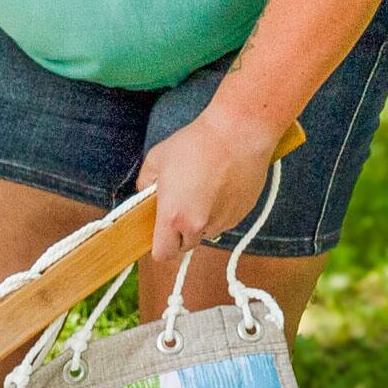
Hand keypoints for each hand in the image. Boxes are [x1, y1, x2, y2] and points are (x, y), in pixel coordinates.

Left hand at [139, 99, 278, 268]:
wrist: (239, 134)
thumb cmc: (196, 143)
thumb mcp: (157, 158)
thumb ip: (146, 183)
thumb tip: (148, 195)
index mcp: (174, 216)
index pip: (162, 254)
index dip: (160, 245)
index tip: (161, 231)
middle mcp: (199, 226)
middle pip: (186, 245)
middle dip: (181, 231)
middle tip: (182, 204)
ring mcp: (223, 222)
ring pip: (207, 232)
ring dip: (203, 220)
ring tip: (204, 189)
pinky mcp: (242, 214)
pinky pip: (225, 221)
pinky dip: (221, 210)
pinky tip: (221, 186)